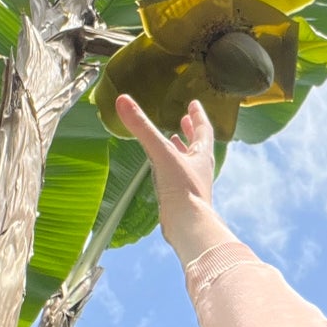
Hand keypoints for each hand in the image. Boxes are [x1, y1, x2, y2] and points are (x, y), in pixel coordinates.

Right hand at [114, 95, 235, 264]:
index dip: (198, 115)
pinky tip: (163, 170)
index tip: (194, 104)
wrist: (188, 225)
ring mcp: (193, 184)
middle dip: (191, 131)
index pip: (203, 129)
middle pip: (198, 144)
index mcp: (201, 155)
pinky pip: (178, 177)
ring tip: (173, 140)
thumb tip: (123, 100)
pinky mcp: (183, 198)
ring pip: (189, 161)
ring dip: (182, 149)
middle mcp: (200, 168)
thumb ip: (142, 127)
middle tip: (185, 119)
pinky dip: (172, 167)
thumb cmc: (181, 189)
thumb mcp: (161, 153)